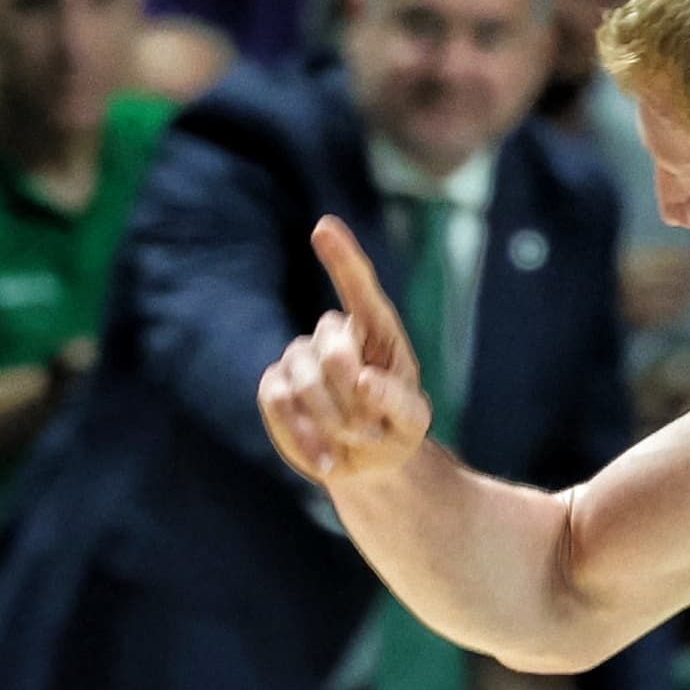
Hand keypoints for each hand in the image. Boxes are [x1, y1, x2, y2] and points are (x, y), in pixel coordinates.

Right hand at [260, 216, 434, 484]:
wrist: (367, 461)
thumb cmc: (395, 429)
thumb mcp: (413, 421)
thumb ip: (398, 400)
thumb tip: (364, 379)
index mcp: (375, 330)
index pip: (358, 287)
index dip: (341, 258)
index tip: (323, 227)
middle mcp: (334, 335)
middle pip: (332, 347)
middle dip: (352, 395)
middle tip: (372, 430)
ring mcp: (300, 357)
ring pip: (303, 378)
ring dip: (332, 419)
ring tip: (353, 442)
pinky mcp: (275, 386)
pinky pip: (276, 400)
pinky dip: (301, 434)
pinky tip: (325, 458)